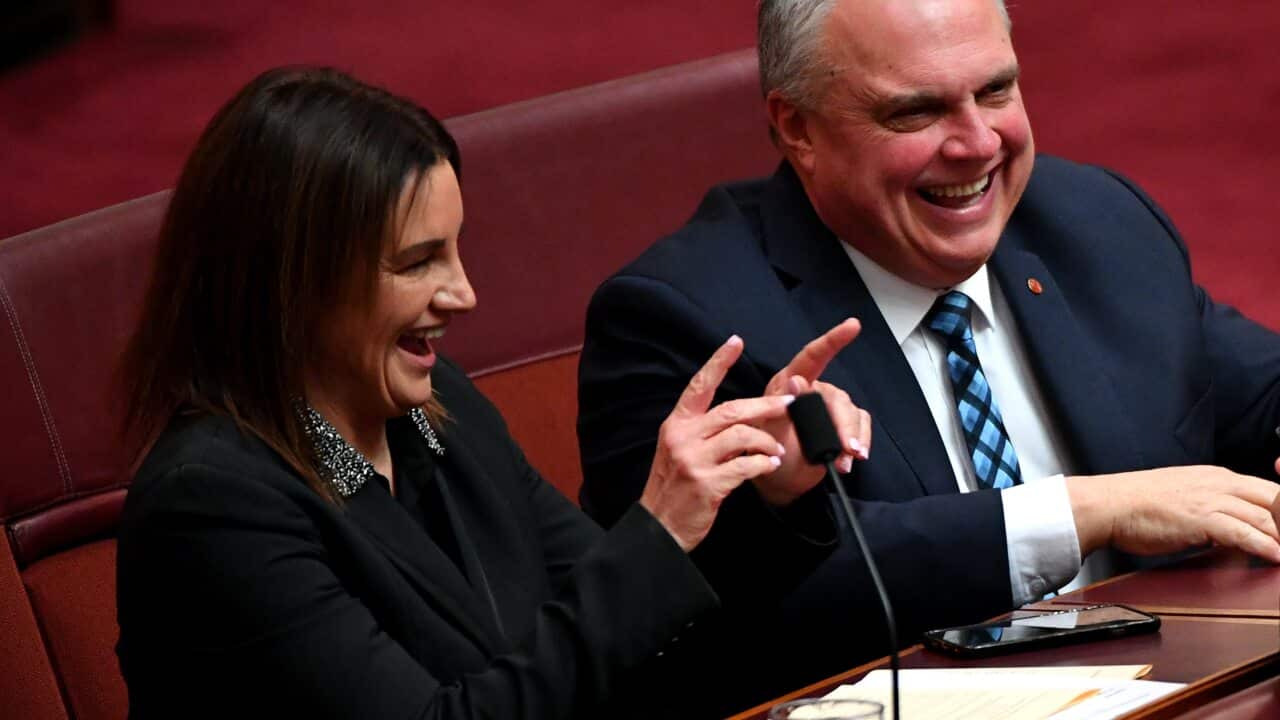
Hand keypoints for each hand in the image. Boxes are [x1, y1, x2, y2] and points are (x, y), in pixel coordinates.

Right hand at [640, 335, 794, 551]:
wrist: (658, 527)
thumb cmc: (674, 488)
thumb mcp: (678, 451)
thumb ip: (703, 432)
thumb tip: (741, 416)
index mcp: (676, 425)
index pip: (699, 386)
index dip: (718, 362)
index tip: (736, 342)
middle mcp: (683, 437)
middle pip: (732, 410)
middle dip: (765, 406)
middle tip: (788, 404)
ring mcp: (694, 461)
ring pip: (742, 436)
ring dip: (767, 442)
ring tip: (777, 450)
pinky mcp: (707, 484)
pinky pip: (746, 466)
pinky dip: (763, 464)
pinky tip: (770, 466)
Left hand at [754, 318, 871, 506]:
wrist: (777, 480)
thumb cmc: (765, 452)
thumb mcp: (765, 430)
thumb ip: (779, 407)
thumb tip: (797, 381)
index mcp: (787, 385)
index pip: (812, 357)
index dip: (832, 340)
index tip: (852, 325)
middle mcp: (811, 391)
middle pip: (836, 397)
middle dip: (844, 424)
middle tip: (846, 448)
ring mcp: (828, 408)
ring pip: (851, 411)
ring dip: (852, 436)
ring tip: (847, 458)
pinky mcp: (841, 425)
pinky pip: (860, 424)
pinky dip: (861, 440)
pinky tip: (854, 457)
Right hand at [1066, 466, 1279, 562]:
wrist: (1108, 504)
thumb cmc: (1136, 504)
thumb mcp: (1182, 495)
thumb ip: (1209, 506)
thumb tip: (1227, 526)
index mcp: (1216, 476)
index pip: (1267, 489)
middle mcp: (1219, 484)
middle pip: (1274, 500)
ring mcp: (1211, 500)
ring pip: (1266, 517)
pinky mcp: (1202, 519)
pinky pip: (1244, 533)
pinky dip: (1264, 546)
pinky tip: (1274, 557)